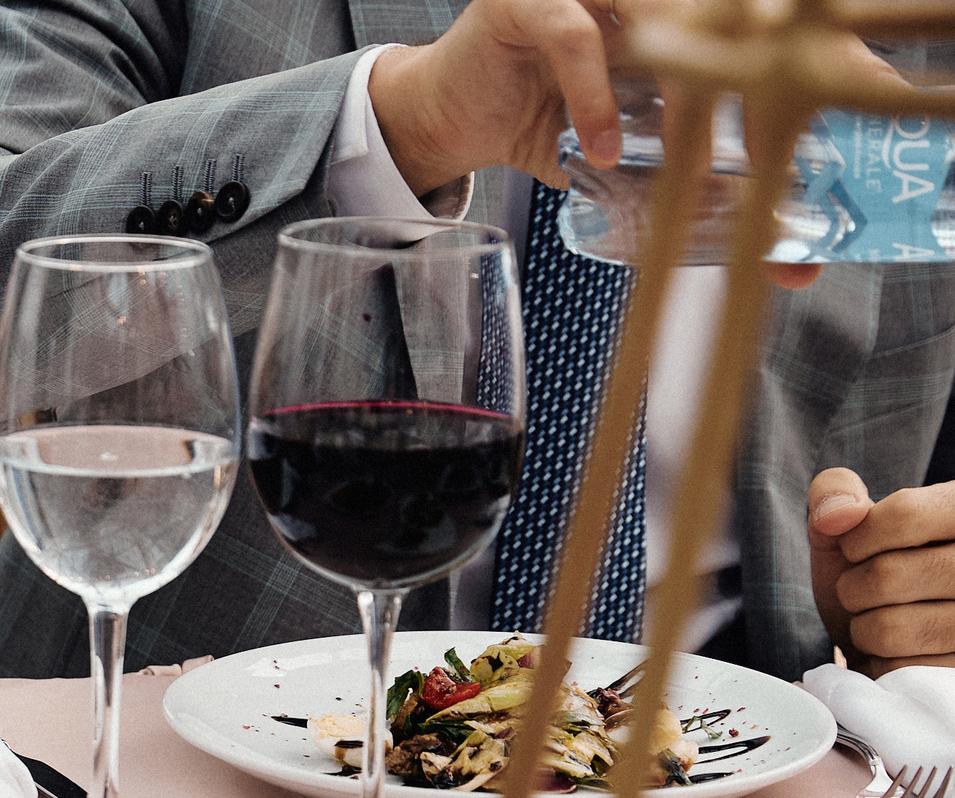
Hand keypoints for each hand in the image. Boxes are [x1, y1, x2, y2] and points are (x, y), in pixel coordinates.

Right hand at [363, 0, 848, 290]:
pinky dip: (597, 99)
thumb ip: (699, 189)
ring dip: (692, 88)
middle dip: (768, 83)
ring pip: (664, 20)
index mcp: (676, 15)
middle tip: (782, 158)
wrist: (448, 118)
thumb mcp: (635, 160)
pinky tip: (603, 149)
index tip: (862, 110)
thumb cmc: (539, 127)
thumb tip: (788, 259)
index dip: (820, 61)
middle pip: (726, 19)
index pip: (757, 31)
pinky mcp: (531, 2)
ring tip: (700, 150)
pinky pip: (577, 41)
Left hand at [806, 467, 954, 673]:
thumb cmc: (877, 568)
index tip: (859, 549)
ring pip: (890, 628)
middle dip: (854, 589)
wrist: (896, 637)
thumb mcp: (852, 524)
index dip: (858, 538)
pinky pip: (899, 671)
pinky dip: (882, 664)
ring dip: (865, 629)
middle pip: (887, 575)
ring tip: (886, 619)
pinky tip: (903, 651)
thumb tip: (836, 514)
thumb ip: (835, 495)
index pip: (903, 515)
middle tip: (870, 592)